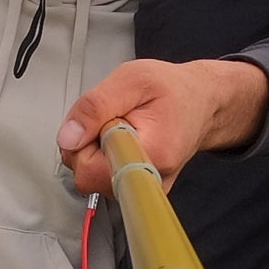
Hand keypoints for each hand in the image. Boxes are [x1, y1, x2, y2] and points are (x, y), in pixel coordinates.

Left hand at [57, 58, 268, 195]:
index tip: (105, 120)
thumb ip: (95, 107)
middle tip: (112, 118)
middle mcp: (150, 180)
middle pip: (87, 176)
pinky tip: (121, 140)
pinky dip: (103, 157)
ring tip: (119, 126)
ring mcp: (144, 188)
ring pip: (92, 178)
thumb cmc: (171, 89)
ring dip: (95, 149)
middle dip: (87, 143)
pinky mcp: (139, 188)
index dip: (85, 141)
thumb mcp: (131, 79)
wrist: (201, 102)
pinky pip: (102, 178)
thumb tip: (68, 138)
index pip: (90, 171)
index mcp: (151, 154)